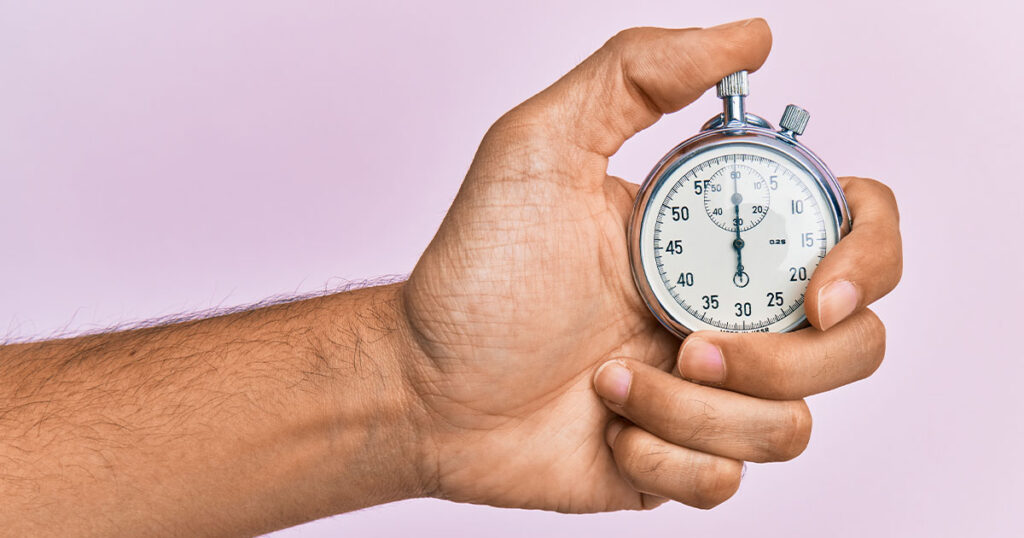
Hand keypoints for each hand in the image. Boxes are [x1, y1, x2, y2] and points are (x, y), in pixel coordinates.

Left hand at [400, 19, 900, 511]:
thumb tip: (749, 37)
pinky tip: (606, 427)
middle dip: (782, 359)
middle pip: (851, 342)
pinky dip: (664, 457)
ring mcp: (706, 393)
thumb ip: (637, 74)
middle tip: (687, 342)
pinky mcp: (679, 461)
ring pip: (790, 424)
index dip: (866, 256)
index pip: (850, 233)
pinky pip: (729, 480)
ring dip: (693, 408)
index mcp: (715, 237)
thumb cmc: (477, 270)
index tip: (815, 287)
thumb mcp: (542, 146)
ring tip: (609, 382)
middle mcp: (726, 312)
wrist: (423, 385)